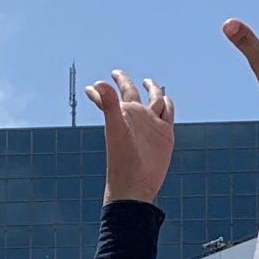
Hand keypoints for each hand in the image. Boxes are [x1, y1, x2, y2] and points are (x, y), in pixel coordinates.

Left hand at [85, 69, 173, 205]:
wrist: (136, 185)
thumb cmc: (121, 160)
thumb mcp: (116, 129)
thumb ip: (108, 104)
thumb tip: (97, 83)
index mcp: (123, 114)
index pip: (109, 97)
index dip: (99, 91)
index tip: (90, 87)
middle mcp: (136, 117)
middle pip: (132, 92)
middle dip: (125, 82)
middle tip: (117, 74)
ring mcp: (151, 124)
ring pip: (155, 100)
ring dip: (152, 90)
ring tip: (147, 82)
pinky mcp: (165, 133)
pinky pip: (168, 113)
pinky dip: (168, 104)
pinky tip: (166, 100)